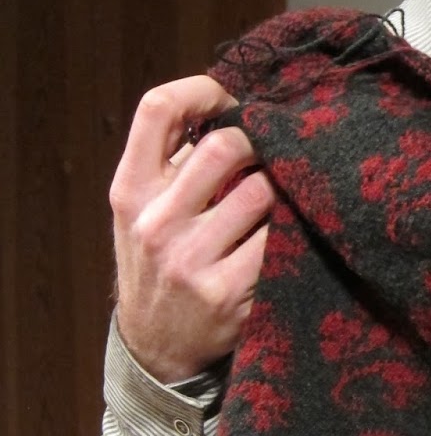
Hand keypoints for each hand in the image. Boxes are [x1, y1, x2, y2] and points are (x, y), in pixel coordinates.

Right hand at [109, 76, 274, 382]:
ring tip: (283, 194)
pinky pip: (281, 239)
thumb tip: (231, 104)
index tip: (232, 98)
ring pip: (262, 191)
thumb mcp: (144, 208)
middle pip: (224, 145)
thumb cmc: (159, 260)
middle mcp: (155, 222)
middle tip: (272, 152)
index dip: (203, 89)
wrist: (155, 345)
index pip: (157, 109)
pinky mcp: (229, 292)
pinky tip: (294, 229)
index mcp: (131, 190)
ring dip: (283, 187)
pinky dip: (294, 228)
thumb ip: (174, 160)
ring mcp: (191, 259)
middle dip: (259, 142)